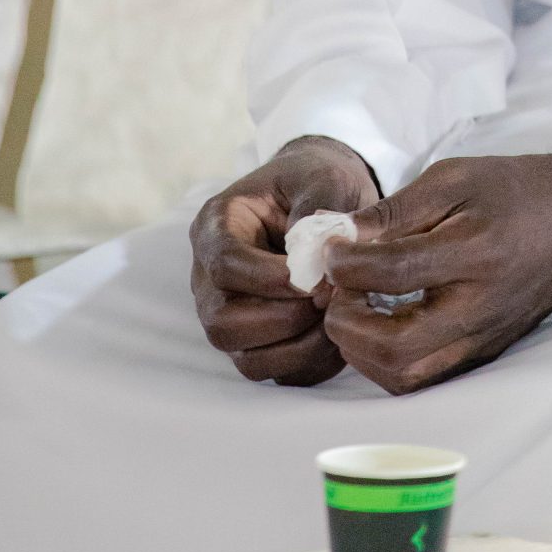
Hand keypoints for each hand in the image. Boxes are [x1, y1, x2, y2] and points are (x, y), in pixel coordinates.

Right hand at [189, 135, 380, 385]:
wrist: (323, 194)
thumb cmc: (318, 181)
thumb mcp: (323, 179)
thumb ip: (318, 213)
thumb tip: (318, 260)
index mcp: (216, 226)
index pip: (224, 265)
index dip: (269, 278)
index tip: (316, 278)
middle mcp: (211, 277)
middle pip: (223, 322)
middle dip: (282, 318)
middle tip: (328, 298)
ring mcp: (230, 313)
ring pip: (245, 358)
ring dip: (298, 346)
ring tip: (337, 316)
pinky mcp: (257, 341)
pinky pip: (274, 371)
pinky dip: (309, 363)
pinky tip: (340, 336)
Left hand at [321, 154, 551, 395]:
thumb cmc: (512, 190)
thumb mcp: (453, 178)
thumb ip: (394, 210)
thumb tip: (338, 236)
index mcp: (473, 251)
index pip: (392, 272)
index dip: (345, 264)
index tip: (328, 250)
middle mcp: (479, 305)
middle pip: (394, 345)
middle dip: (346, 323)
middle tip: (336, 292)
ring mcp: (482, 337)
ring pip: (404, 375)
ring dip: (361, 351)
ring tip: (353, 311)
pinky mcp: (482, 352)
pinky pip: (423, 377)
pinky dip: (386, 361)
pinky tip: (379, 326)